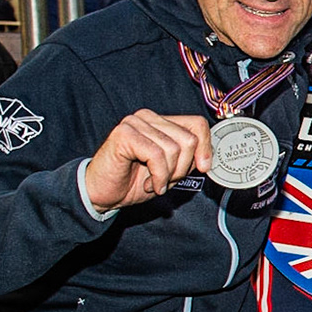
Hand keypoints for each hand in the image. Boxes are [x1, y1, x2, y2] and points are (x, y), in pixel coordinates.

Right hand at [84, 111, 213, 211]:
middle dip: (182, 168)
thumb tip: (209, 156)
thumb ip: (187, 158)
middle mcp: (148, 117)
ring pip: (174, 149)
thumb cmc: (134, 181)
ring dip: (168, 175)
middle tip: (166, 180)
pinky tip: (149, 184)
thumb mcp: (171, 169)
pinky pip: (157, 155)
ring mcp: (134, 123)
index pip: (197, 124)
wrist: (103, 194)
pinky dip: (158, 176)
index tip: (202, 167)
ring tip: (153, 181)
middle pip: (189, 139)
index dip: (205, 147)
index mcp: (160, 122)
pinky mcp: (124, 134)